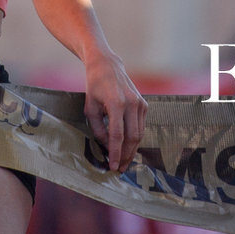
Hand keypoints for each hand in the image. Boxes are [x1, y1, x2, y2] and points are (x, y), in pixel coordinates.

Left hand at [84, 53, 146, 172]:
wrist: (107, 66)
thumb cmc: (94, 86)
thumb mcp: (90, 108)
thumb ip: (98, 129)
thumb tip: (107, 145)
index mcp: (116, 103)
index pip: (117, 135)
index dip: (115, 153)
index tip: (112, 166)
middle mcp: (132, 103)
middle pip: (132, 138)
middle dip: (126, 155)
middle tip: (118, 168)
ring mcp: (140, 103)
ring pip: (139, 134)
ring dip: (131, 150)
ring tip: (122, 161)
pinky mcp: (144, 104)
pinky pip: (141, 126)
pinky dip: (134, 139)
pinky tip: (127, 147)